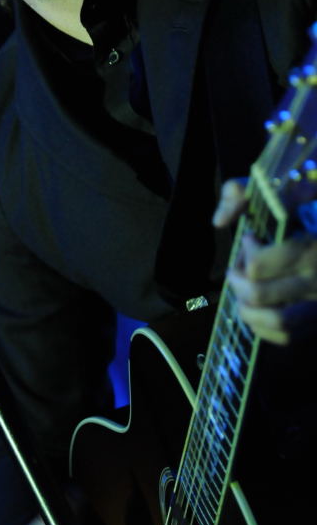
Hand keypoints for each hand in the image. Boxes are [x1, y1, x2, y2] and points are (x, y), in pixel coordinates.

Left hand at [213, 179, 316, 343]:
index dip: (246, 251)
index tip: (251, 238)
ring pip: (276, 323)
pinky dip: (263, 326)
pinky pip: (288, 336)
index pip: (258, 264)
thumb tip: (218, 221)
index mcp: (311, 247)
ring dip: (248, 309)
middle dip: (237, 281)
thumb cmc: (301, 207)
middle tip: (239, 267)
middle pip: (259, 294)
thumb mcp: (273, 188)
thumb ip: (240, 192)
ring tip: (244, 291)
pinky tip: (257, 307)